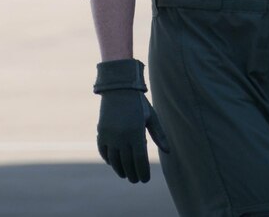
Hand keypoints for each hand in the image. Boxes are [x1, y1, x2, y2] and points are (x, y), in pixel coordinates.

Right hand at [94, 59, 170, 182]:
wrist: (119, 88)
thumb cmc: (138, 103)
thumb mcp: (151, 117)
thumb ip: (159, 135)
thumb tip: (168, 151)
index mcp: (136, 133)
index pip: (140, 160)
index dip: (143, 172)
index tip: (145, 179)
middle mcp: (122, 136)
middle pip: (127, 163)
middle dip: (132, 174)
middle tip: (136, 180)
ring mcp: (110, 135)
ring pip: (114, 160)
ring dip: (119, 170)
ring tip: (125, 174)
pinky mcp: (101, 132)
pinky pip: (103, 151)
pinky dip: (108, 159)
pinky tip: (113, 163)